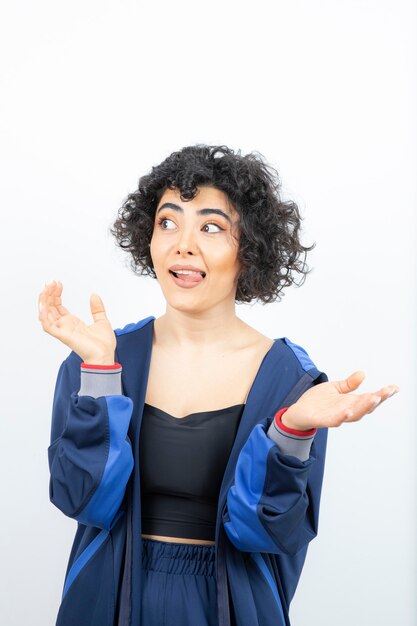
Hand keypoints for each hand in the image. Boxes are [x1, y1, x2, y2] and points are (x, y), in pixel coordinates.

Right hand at [38, 280, 115, 363]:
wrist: (105, 356)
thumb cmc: (103, 345)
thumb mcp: (102, 320)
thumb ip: (97, 308)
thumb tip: (94, 295)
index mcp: (72, 322)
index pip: (57, 306)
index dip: (55, 294)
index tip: (58, 283)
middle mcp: (65, 326)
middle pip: (50, 307)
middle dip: (48, 294)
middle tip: (52, 282)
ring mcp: (62, 330)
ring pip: (45, 314)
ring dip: (44, 301)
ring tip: (47, 288)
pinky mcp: (63, 336)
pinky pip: (47, 326)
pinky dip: (44, 315)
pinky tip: (44, 305)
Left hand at [282, 371, 399, 430]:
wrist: (298, 412)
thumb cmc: (317, 402)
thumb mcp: (334, 388)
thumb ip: (348, 384)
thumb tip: (362, 374)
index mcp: (350, 402)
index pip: (370, 399)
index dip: (383, 395)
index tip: (394, 388)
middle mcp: (346, 410)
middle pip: (365, 407)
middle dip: (377, 400)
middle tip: (386, 392)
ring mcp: (336, 416)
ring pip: (353, 414)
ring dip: (363, 407)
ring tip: (373, 399)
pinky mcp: (323, 420)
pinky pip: (334, 420)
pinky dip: (342, 417)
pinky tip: (348, 411)